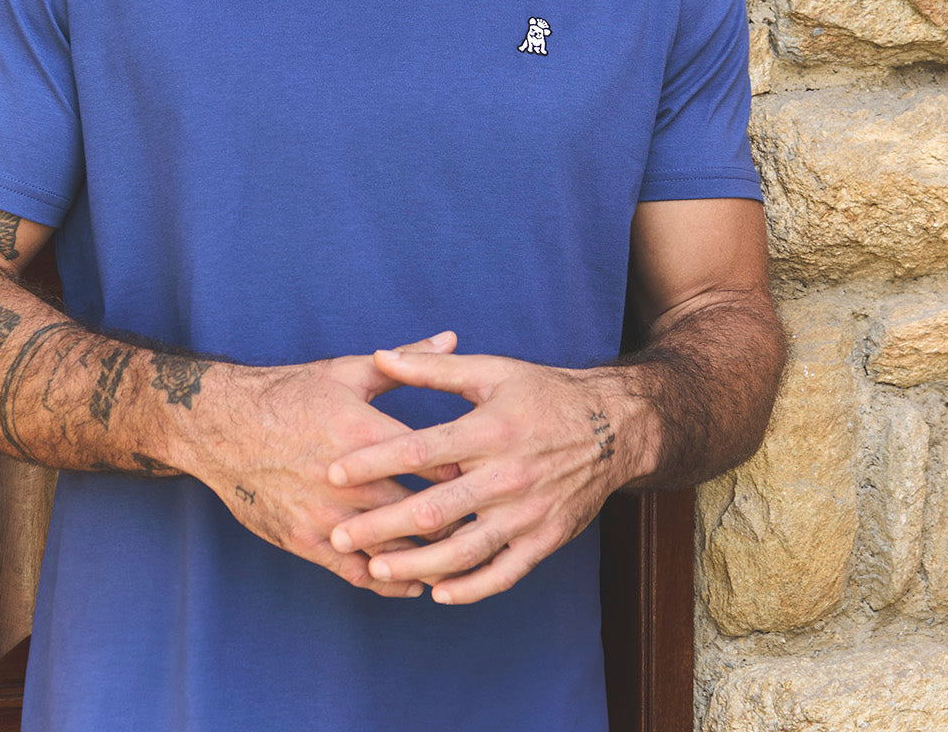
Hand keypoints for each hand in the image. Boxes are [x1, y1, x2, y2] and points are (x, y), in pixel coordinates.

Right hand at [191, 333, 461, 598]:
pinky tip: (412, 580)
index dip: (470, 474)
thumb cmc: (290, 394)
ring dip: (427, 558)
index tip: (491, 477)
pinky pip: (358, 575)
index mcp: (366, 434)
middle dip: (456, 522)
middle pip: (423, 515)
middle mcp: (349, 481)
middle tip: (482, 522)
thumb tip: (452, 338)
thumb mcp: (348, 372)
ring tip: (455, 555)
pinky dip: (391, 581)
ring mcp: (326, 516)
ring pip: (394, 552)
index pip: (437, 464)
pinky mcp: (305, 542)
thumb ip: (407, 362)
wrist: (222, 427)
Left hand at [325, 349, 653, 604]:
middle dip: (382, 525)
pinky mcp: (545, 540)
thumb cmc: (543, 394)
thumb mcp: (492, 371)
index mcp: (489, 430)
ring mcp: (528, 513)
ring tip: (376, 568)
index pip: (420, 450)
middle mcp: (507, 475)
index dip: (374, 463)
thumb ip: (433, 368)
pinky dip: (470, 588)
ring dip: (416, 564)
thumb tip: (382, 355)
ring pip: (464, 551)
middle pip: (435, 508)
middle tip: (339, 535)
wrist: (613, 427)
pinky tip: (437, 592)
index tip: (334, 473)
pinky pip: (503, 574)